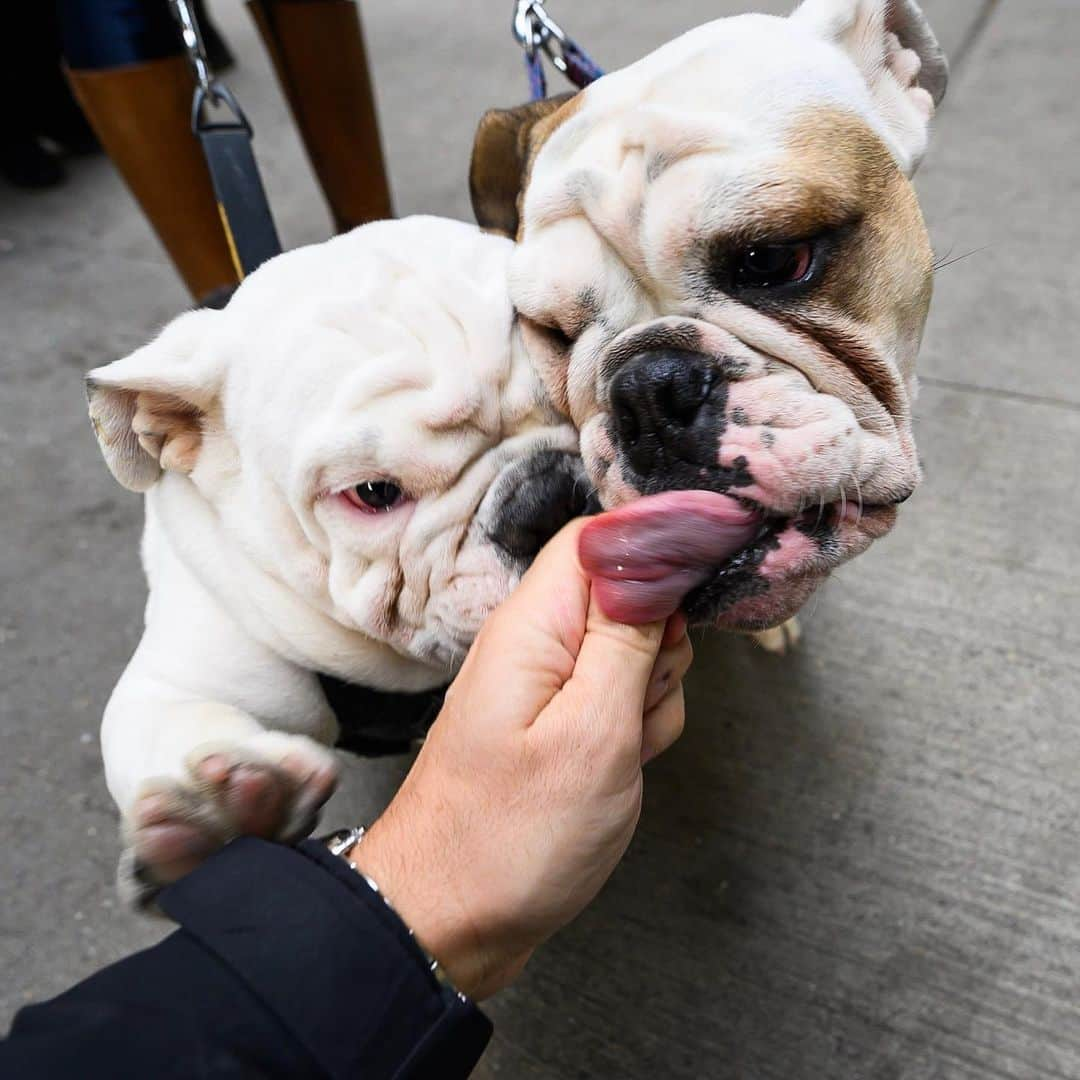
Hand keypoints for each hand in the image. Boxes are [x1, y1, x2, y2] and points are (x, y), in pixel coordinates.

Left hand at [351, 519, 691, 998]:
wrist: (449, 919)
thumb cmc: (508, 838)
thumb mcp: (592, 735)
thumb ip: (627, 641)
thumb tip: (653, 557)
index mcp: (533, 625)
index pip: (597, 538)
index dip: (655, 551)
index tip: (696, 592)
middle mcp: (535, 643)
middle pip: (626, 598)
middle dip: (659, 647)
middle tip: (636, 706)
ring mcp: (546, 685)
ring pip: (633, 655)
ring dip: (650, 699)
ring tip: (617, 754)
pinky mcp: (556, 722)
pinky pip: (618, 703)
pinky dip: (634, 734)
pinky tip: (613, 774)